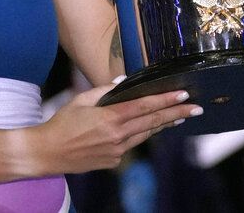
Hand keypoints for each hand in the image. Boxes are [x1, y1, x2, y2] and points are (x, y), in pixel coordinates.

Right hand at [28, 82, 201, 174]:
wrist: (47, 153)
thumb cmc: (61, 123)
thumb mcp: (81, 99)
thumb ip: (104, 90)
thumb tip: (123, 84)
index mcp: (110, 118)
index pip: (145, 107)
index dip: (166, 100)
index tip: (183, 96)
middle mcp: (117, 136)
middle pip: (153, 122)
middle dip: (177, 114)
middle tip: (196, 108)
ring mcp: (117, 151)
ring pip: (146, 134)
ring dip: (164, 124)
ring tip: (180, 117)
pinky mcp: (114, 160)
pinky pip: (133, 144)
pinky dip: (143, 134)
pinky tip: (150, 127)